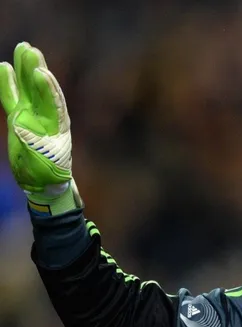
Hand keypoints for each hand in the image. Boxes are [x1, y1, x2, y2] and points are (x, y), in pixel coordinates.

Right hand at [0, 42, 72, 197]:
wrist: (43, 182)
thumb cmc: (47, 176)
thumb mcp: (45, 166)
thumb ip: (37, 147)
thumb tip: (24, 130)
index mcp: (55, 129)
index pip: (53, 105)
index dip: (48, 90)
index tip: (42, 73)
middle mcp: (45, 118)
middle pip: (41, 90)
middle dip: (37, 70)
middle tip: (31, 50)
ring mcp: (32, 115)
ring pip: (28, 88)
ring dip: (25, 69)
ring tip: (24, 48)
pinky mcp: (19, 118)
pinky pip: (12, 97)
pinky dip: (8, 83)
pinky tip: (4, 66)